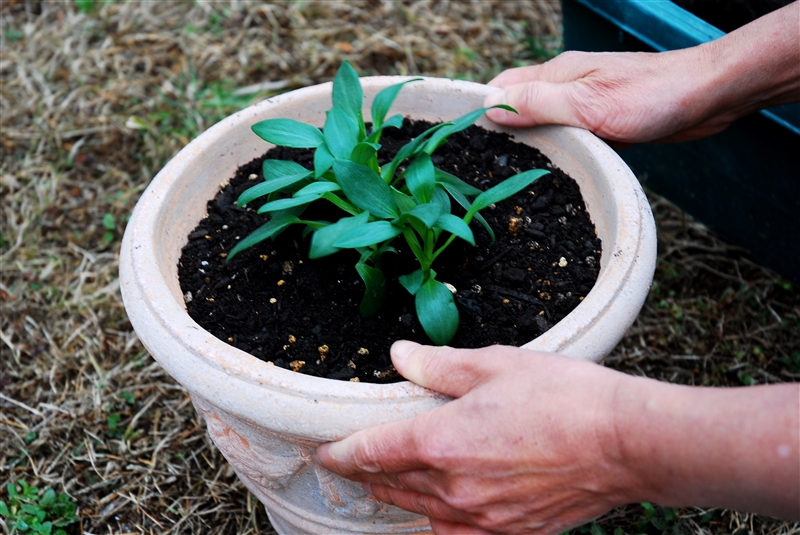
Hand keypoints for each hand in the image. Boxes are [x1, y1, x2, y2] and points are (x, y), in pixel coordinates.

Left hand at [314, 341, 633, 534]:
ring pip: (420, 511)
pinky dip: (438, 521)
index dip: (342, 453)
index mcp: (443, 441)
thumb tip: (401, 355)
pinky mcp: (510, 532)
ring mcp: (483, 517)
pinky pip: (457, 534)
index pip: (373, 452)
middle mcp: (455, 486)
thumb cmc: (565, 398)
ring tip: (386, 483)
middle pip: (390, 485)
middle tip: (349, 464)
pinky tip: (439, 510)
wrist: (625, 443)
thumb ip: (439, 366)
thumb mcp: (494, 365)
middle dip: (364, 475)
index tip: (326, 452)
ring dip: (396, 496)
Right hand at [483, 1, 799, 145]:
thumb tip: (489, 109)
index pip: (501, 87)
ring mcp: (584, 103)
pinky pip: (567, 135)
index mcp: (556, 74)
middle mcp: (565, 85)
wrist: (706, 98)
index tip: (459, 138)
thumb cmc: (651, 97)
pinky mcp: (602, 121)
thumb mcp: (587, 105)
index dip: (478, 109)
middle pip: (518, 105)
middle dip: (498, 129)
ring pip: (542, 122)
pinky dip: (556, 150)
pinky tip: (554, 171)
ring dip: (528, 142)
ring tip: (509, 172)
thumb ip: (538, 105)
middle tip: (481, 164)